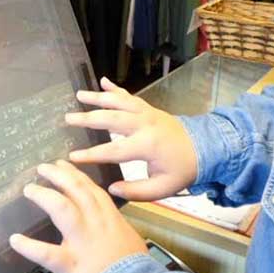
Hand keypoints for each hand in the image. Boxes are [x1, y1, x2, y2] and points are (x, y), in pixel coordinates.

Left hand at [9, 160, 147, 272]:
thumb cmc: (134, 270)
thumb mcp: (131, 240)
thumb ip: (117, 229)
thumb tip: (113, 227)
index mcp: (110, 218)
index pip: (91, 189)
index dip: (76, 175)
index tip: (64, 165)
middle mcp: (95, 224)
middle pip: (76, 190)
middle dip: (58, 176)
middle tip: (43, 167)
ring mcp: (82, 242)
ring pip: (62, 209)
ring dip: (44, 196)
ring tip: (29, 189)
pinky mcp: (70, 264)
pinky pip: (45, 253)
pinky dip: (28, 246)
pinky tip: (15, 240)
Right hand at [67, 77, 198, 200]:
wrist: (206, 148)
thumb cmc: (183, 170)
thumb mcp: (163, 188)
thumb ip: (136, 191)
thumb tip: (111, 189)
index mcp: (147, 145)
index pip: (113, 151)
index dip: (91, 154)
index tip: (72, 157)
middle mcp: (144, 124)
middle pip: (111, 118)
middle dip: (88, 119)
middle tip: (67, 118)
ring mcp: (147, 113)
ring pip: (118, 102)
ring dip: (97, 98)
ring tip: (78, 95)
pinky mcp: (149, 108)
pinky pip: (129, 96)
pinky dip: (115, 88)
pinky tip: (102, 81)